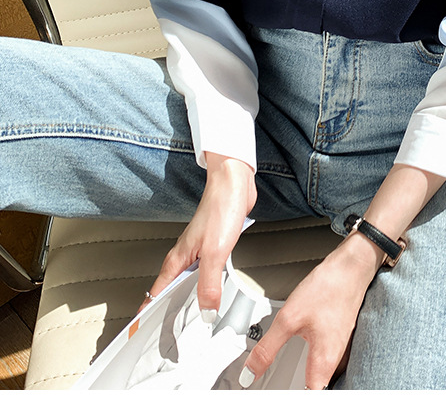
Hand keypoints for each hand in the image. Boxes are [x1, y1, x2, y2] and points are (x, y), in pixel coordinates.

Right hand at [139, 153, 255, 318]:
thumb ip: (209, 284)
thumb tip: (206, 312)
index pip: (155, 294)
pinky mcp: (212, 245)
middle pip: (169, 291)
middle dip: (164, 312)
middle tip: (164, 335)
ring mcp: (197, 250)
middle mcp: (184, 257)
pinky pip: (203, 273)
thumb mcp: (215, 253)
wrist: (233, 184)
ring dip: (186, 299)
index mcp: (177, 260)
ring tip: (187, 318)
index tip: (138, 334)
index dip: (146, 314)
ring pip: (186, 282)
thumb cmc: (220, 209)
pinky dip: (204, 285)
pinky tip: (212, 289)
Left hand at [239, 231, 383, 389]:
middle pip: (314, 393)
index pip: (306, 400)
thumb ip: (268, 348)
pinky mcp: (337, 339)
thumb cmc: (328, 288)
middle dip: (294, 393)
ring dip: (301, 382)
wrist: (351, 267)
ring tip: (280, 381)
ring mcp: (338, 350)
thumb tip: (250, 373)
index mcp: (323, 364)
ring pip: (318, 379)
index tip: (270, 397)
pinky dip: (308, 365)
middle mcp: (334, 362)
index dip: (287, 401)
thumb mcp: (289, 318)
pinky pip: (322, 362)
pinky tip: (298, 355)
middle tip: (272, 391)